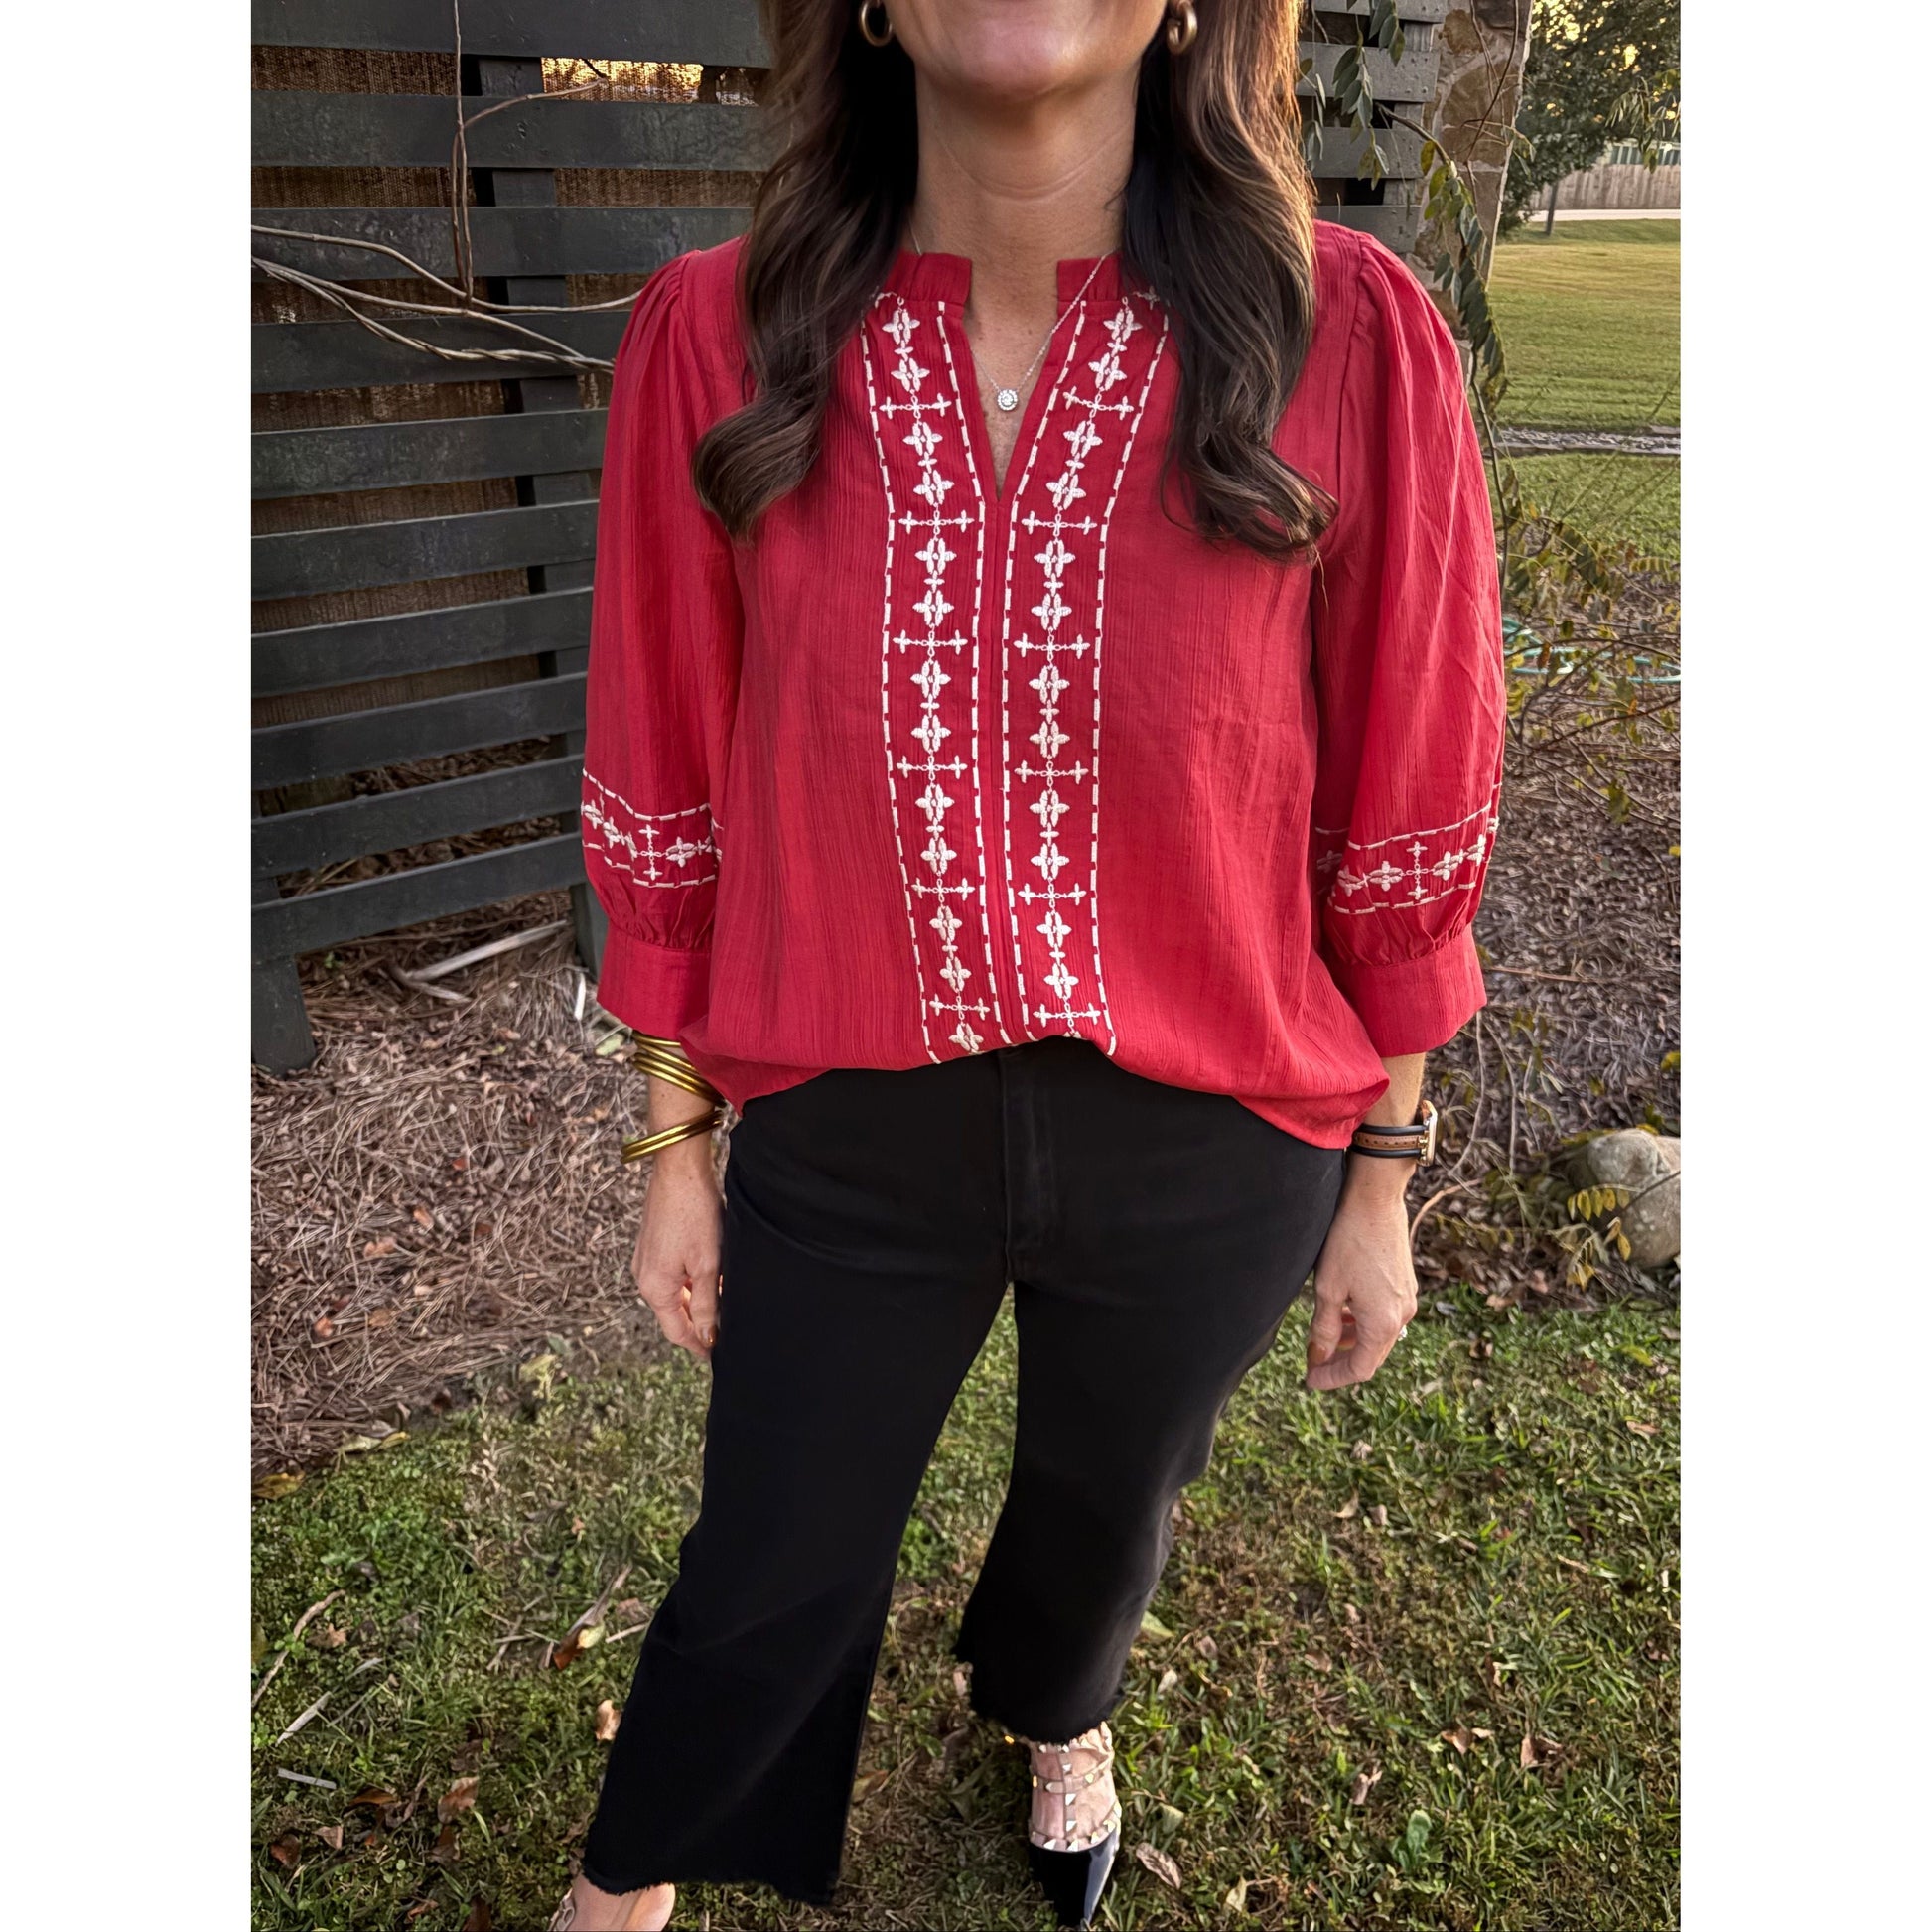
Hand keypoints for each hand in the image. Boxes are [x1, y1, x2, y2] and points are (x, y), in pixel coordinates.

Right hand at [630, 1134, 722, 1361]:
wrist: (680, 1170)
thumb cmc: (695, 1214)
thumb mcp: (708, 1264)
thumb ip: (706, 1303)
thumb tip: (707, 1335)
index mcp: (655, 1287)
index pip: (677, 1331)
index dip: (698, 1345)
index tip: (718, 1355)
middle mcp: (644, 1277)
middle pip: (673, 1313)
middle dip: (698, 1324)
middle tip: (726, 1331)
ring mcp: (647, 1260)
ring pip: (674, 1293)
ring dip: (696, 1301)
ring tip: (724, 1304)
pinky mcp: (654, 1245)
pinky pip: (672, 1275)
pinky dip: (691, 1282)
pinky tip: (712, 1276)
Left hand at [1305, 1160, 1418, 1391]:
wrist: (1375, 1200)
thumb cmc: (1347, 1241)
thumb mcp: (1328, 1289)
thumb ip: (1324, 1328)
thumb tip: (1319, 1357)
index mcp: (1383, 1323)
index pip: (1359, 1369)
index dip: (1333, 1378)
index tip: (1310, 1379)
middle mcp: (1402, 1315)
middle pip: (1372, 1355)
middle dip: (1341, 1362)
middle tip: (1313, 1363)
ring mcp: (1407, 1299)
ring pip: (1378, 1335)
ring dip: (1352, 1341)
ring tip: (1326, 1336)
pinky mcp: (1405, 1284)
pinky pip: (1385, 1316)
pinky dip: (1363, 1322)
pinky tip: (1344, 1311)